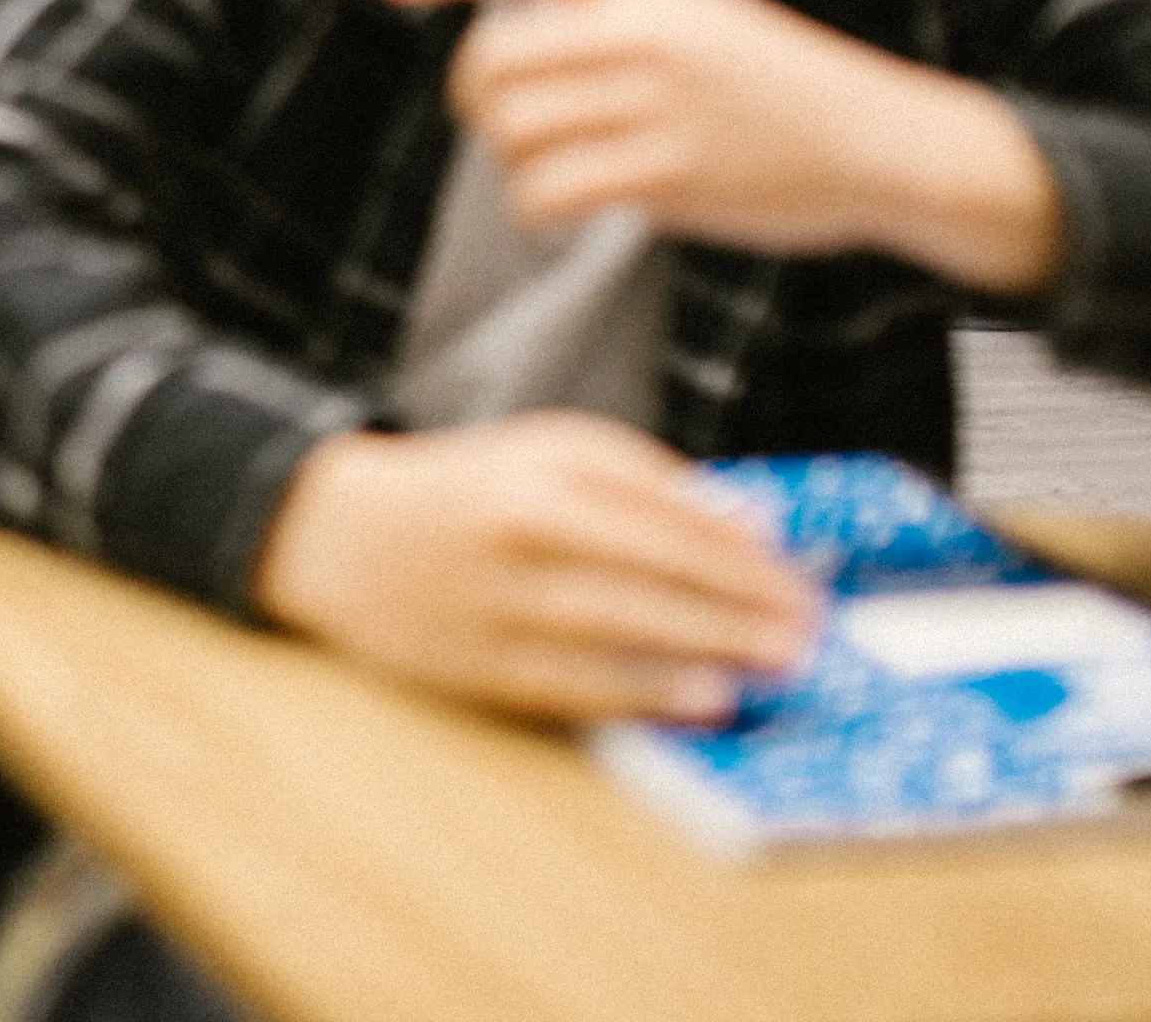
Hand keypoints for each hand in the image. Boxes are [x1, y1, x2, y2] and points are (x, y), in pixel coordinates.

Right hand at [256, 415, 814, 722]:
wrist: (341, 536)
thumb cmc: (469, 489)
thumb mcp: (550, 452)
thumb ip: (646, 477)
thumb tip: (747, 521)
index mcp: (545, 471)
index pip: (665, 510)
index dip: (742, 550)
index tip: (802, 578)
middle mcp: (521, 531)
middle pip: (651, 568)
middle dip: (741, 603)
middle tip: (809, 633)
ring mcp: (497, 602)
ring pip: (619, 628)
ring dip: (707, 649)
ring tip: (772, 667)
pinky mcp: (478, 665)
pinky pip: (577, 683)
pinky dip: (646, 693)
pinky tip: (704, 699)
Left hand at [368, 0, 1062, 294]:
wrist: (879, 140)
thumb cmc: (775, 85)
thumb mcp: (698, 15)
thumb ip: (610, 19)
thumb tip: (497, 61)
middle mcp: (645, 29)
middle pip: (493, 57)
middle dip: (476, 99)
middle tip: (501, 122)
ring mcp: (657, 101)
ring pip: (512, 129)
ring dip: (512, 159)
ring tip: (554, 167)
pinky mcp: (669, 173)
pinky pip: (547, 192)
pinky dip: (537, 207)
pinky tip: (565, 208)